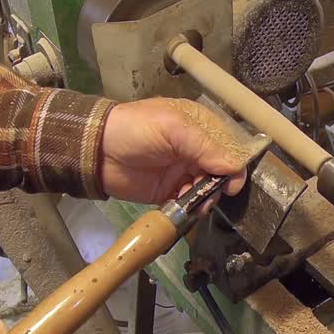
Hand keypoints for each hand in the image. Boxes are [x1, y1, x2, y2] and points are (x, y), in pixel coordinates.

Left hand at [100, 98, 247, 203]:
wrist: (97, 151)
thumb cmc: (136, 130)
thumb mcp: (173, 129)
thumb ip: (205, 147)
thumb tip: (236, 168)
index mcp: (198, 126)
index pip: (228, 146)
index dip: (234, 165)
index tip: (232, 184)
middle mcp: (194, 148)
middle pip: (220, 170)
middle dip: (219, 184)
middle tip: (208, 194)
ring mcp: (182, 170)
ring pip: (207, 187)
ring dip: (206, 197)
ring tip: (197, 203)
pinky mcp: (169, 190)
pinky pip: (189, 201)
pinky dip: (192, 206)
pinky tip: (187, 207)